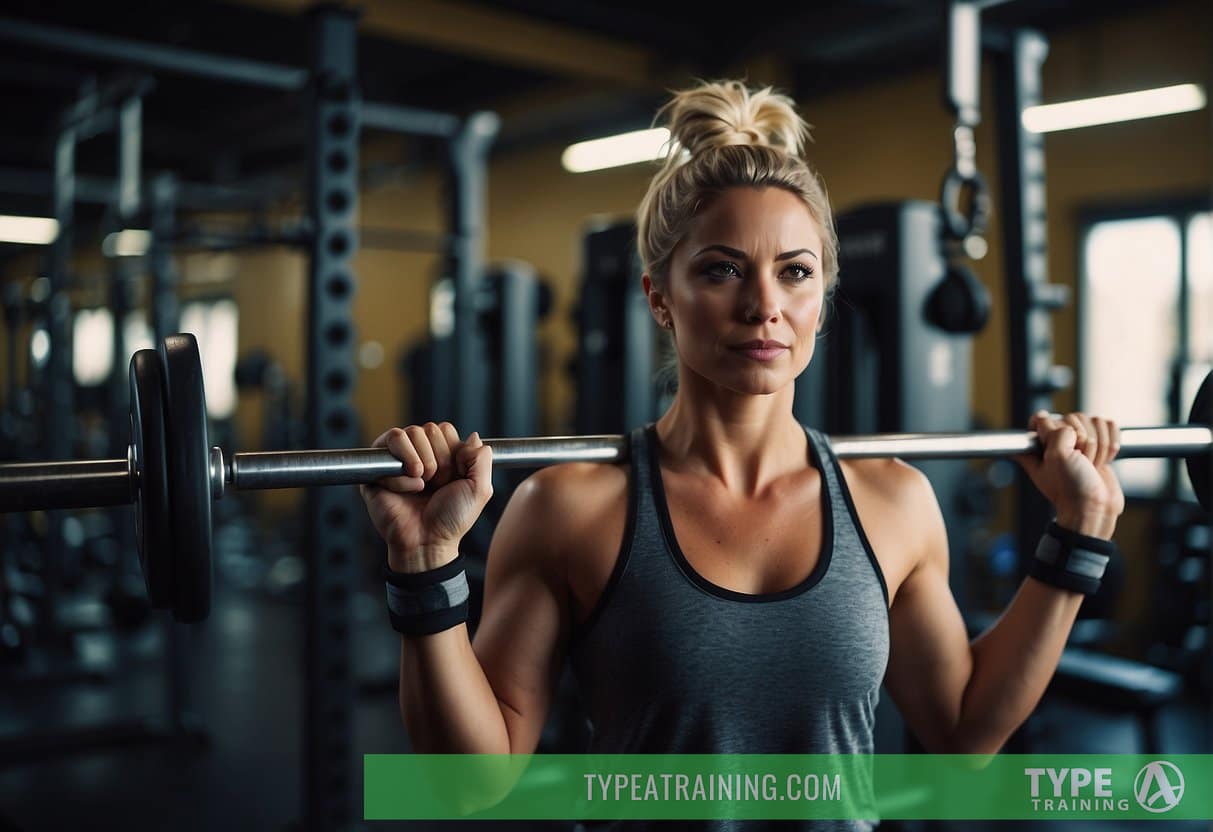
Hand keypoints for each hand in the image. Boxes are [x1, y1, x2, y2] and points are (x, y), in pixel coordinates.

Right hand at [359, 422, 493, 570]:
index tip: (452, 478)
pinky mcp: (376, 471)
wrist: (426, 542)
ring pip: (406, 433)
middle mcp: (418, 454)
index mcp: (441, 454)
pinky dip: (402, 477)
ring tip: (422, 486)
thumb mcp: (479, 489)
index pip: (444, 429)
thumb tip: (474, 436)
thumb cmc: (451, 518)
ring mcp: (396, 461)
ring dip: (420, 463)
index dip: (451, 452)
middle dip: (437, 460)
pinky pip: (386, 451)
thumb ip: (482, 459)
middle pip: (427, 429)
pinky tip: (408, 492)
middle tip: (436, 485)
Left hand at [1014, 411, 1124, 537]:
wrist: (1095, 508)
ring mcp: (1080, 443)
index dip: (1057, 429)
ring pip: (1095, 421)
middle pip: (1075, 417)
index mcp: (1039, 444)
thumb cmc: (1071, 488)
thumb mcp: (1056, 456)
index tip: (1062, 445)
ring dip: (1099, 445)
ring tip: (1092, 465)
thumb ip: (1053, 431)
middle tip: (1081, 462)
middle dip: (1084, 440)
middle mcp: (1057, 441)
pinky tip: (1105, 460)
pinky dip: (1112, 443)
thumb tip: (1046, 416)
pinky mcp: (1100, 446)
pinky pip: (1109, 427)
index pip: (1044, 417)